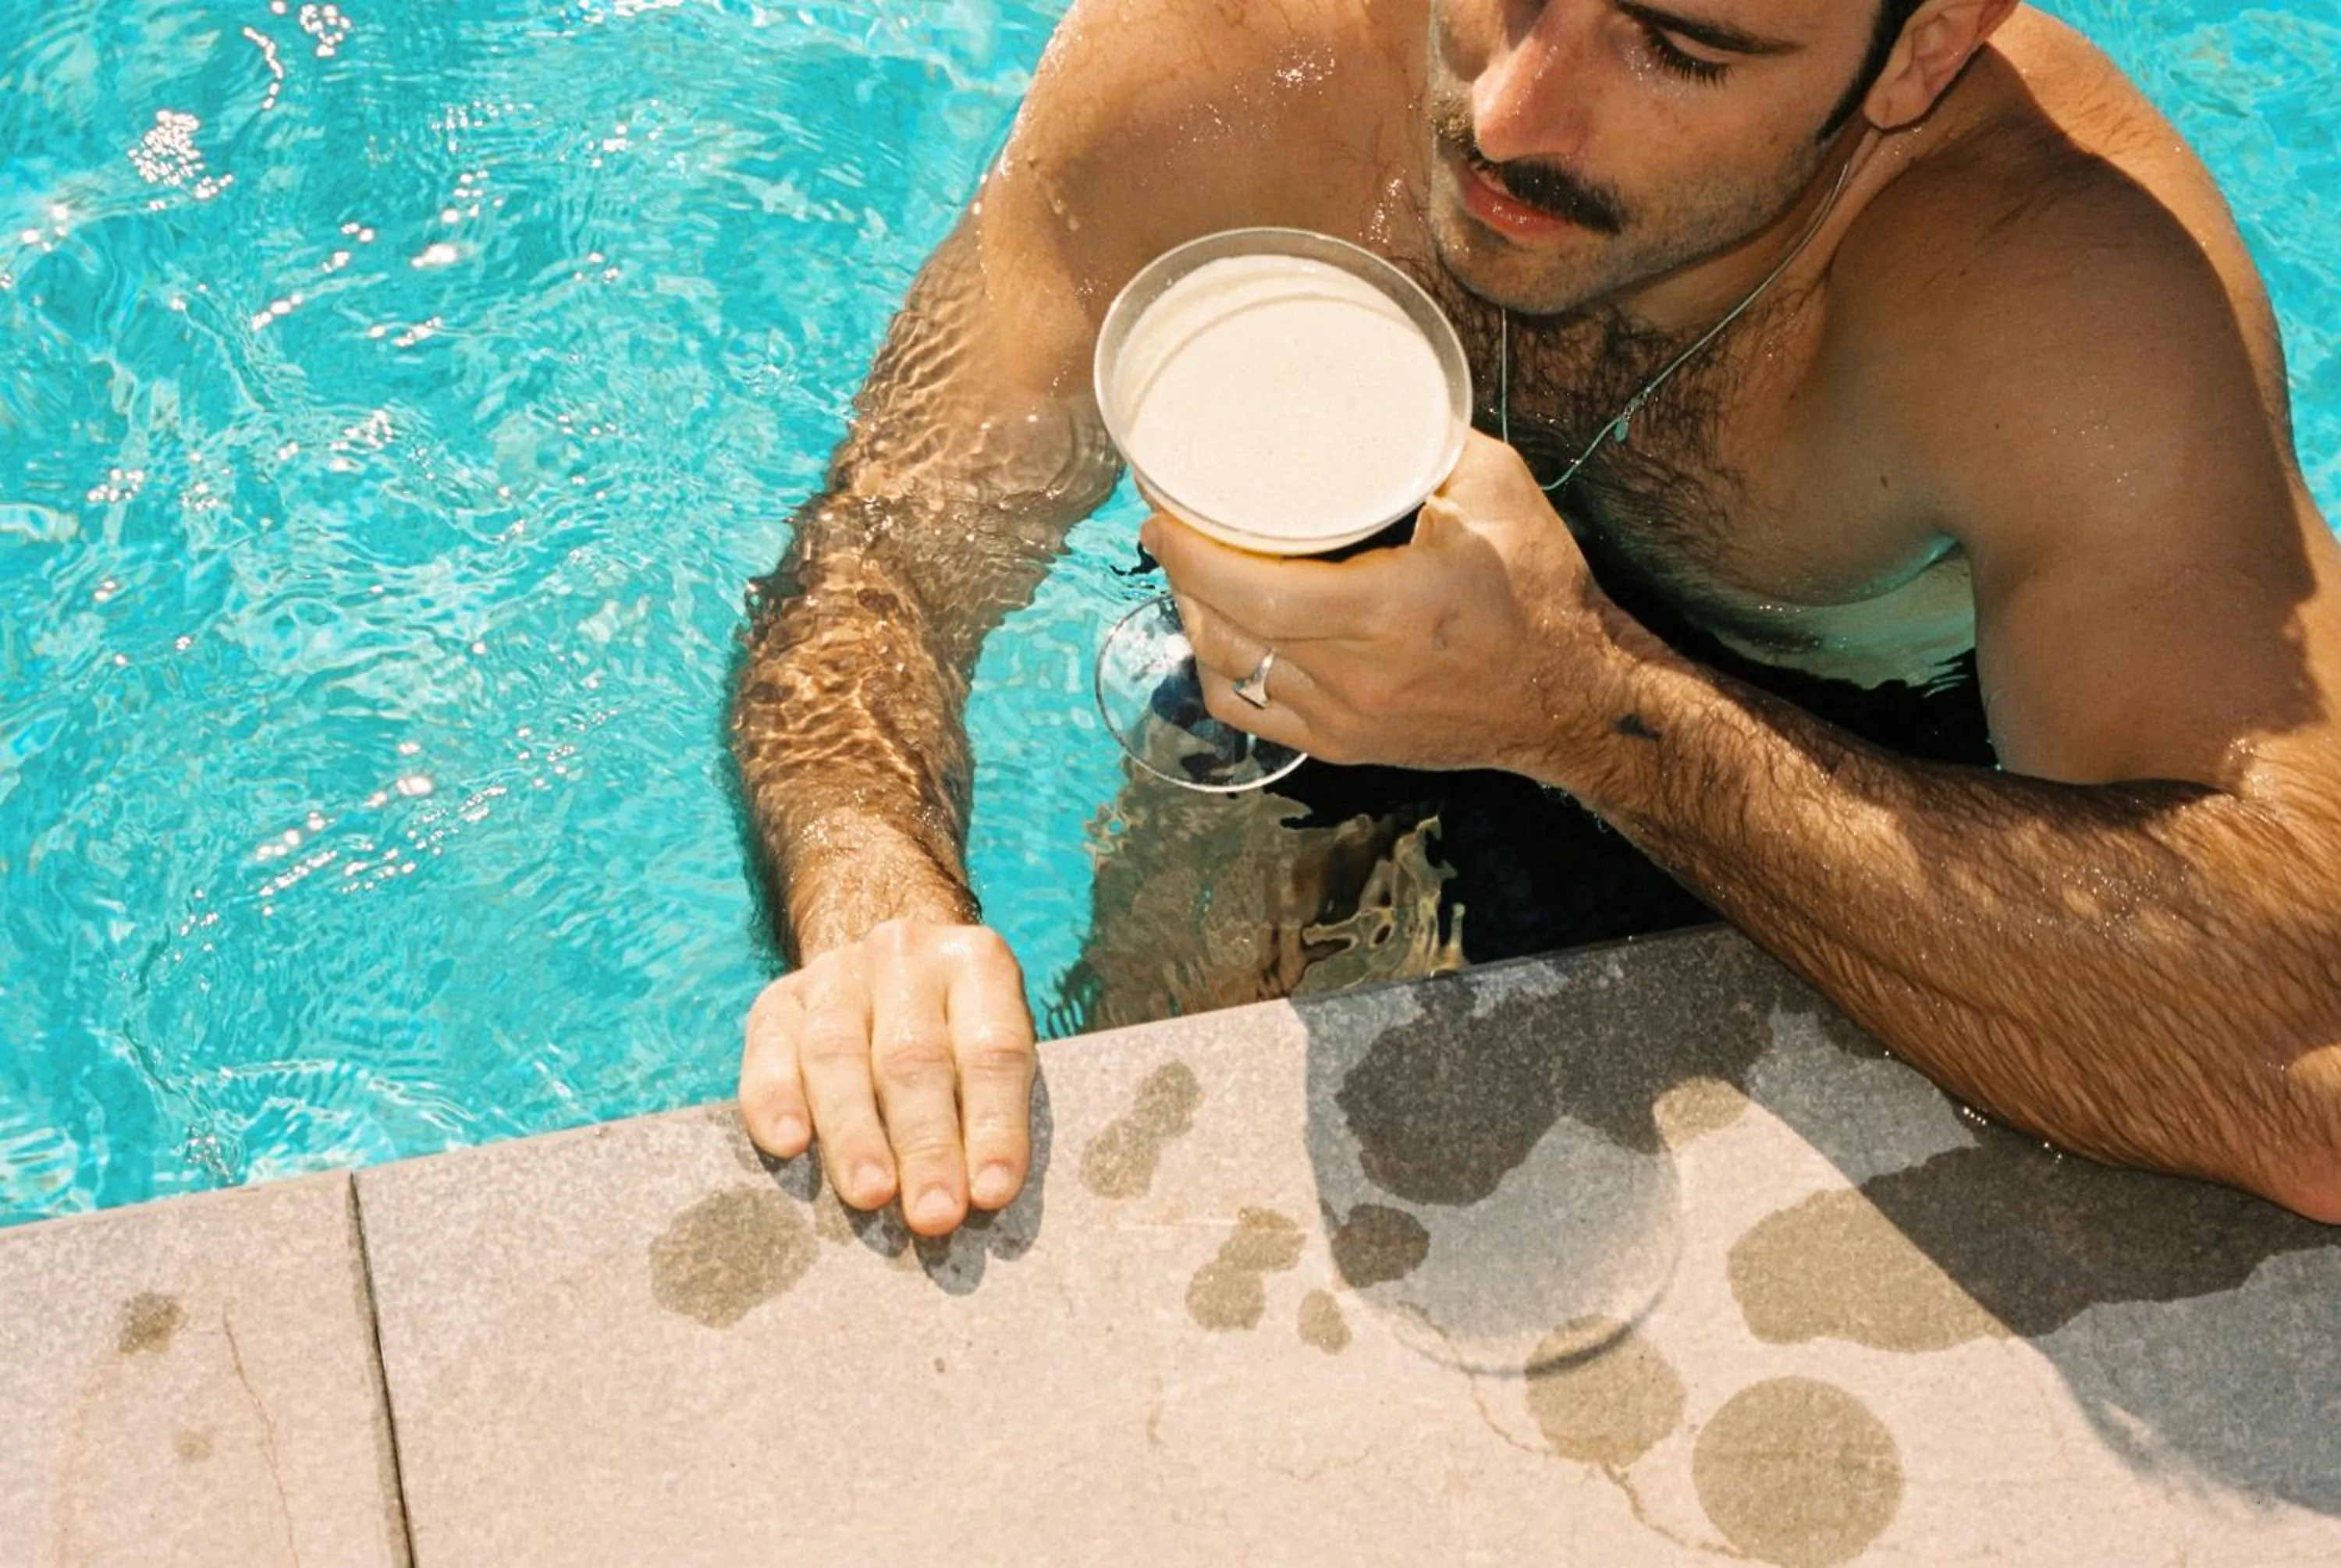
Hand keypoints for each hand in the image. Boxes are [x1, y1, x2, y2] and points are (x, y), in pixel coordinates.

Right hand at [739, 920, 1035, 1235]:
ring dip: (855, 1134)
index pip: (993, 1050)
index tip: (991, 1193)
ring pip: (838, 1053)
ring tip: (870, 1194)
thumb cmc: (958, 1030)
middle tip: (934, 1214)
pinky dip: (775, 1099)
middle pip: (914, 1056)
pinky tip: (788, 1145)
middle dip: (926, 1144)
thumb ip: (994, 1103)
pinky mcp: (779, 1000)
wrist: (890, 966)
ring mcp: (836, 974)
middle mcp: (905, 956)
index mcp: (978, 964)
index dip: (995, 1124)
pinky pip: (770, 1049)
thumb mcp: (996, 1042)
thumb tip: (984, 1194)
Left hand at [1143, 431, 1619, 782]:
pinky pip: (1250, 715)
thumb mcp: (1499, 491)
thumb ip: (1430, 438)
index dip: (1189, 553)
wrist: (1575, 697)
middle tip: (1169, 527)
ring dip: (1197, 620)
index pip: (1251, 588)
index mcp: (1386, 611)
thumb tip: (1376, 391)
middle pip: (1225, 629)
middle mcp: (1355, 677)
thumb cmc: (1541, 591)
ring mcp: (1344, 721)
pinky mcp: (1344, 747)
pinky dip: (1223, 671)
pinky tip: (1224, 634)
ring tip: (1194, 574)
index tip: (1161, 514)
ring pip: (1228, 673)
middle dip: (1181, 575)